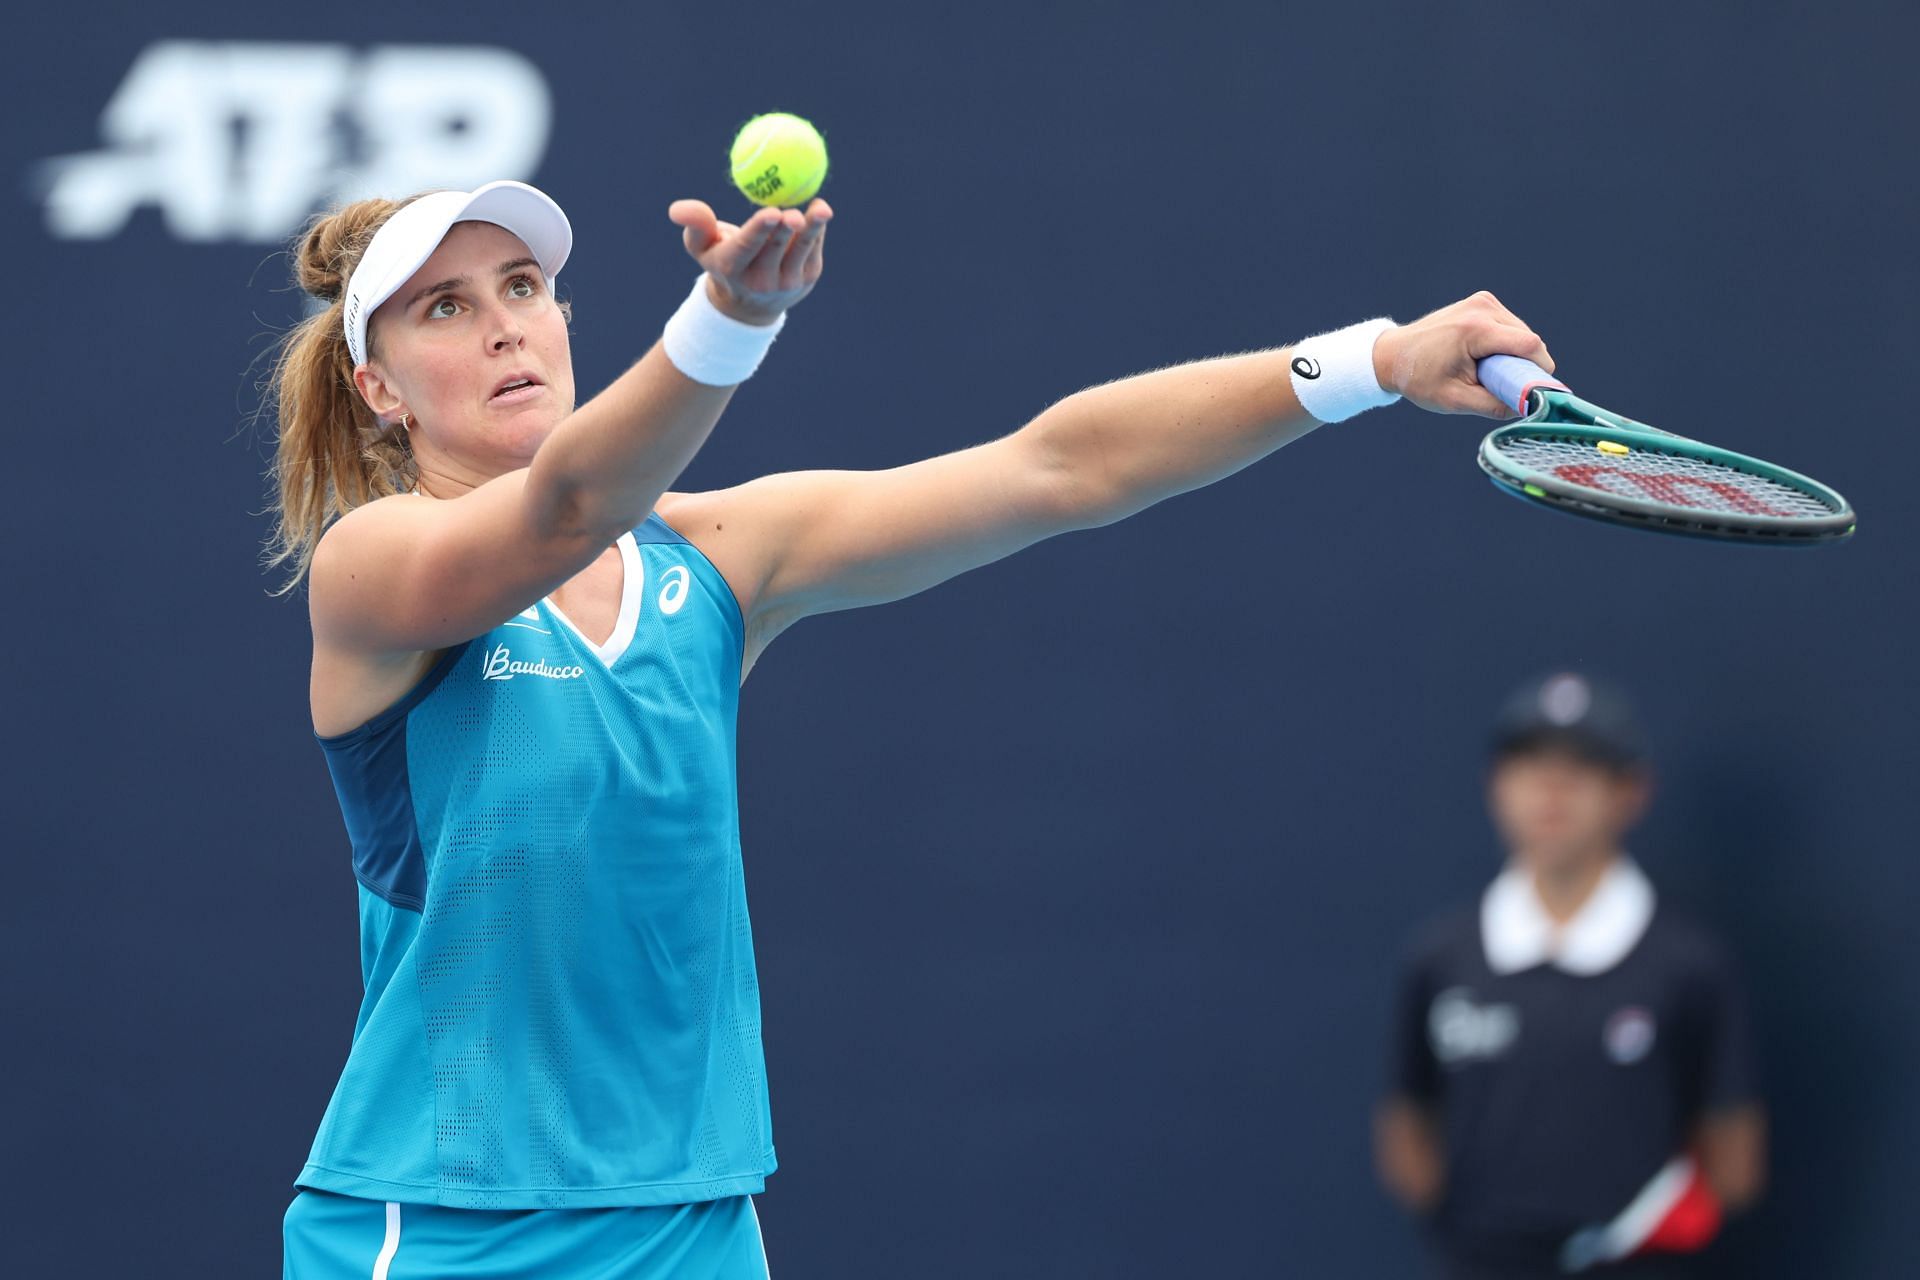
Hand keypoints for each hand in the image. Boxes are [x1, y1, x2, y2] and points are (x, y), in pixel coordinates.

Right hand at [668, 198, 831, 325]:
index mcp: (733, 267)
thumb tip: (677, 209)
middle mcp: (760, 279)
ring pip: (801, 249)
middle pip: (776, 249)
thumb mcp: (702, 247)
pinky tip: (819, 212)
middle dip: (785, 230)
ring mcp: (787, 281)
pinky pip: (814, 248)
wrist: (750, 304)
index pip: (747, 247)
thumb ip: (695, 225)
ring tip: (820, 209)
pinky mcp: (808, 277)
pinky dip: (818, 229)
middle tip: (792, 213)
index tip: (771, 212)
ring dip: (812, 229)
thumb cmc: (722, 262)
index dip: (760, 229)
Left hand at [1372, 291, 1554, 418]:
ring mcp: (1483, 301)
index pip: (1529, 345)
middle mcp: (1482, 308)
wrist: (1393, 355)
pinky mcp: (1483, 302)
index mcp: (1475, 329)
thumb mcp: (1455, 400)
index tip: (1536, 391)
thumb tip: (1527, 408)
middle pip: (1528, 339)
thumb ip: (1493, 405)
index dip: (1540, 369)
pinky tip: (1484, 358)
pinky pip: (1509, 327)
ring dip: (1514, 355)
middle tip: (1501, 386)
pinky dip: (1505, 345)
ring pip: (1521, 333)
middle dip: (1523, 365)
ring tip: (1486, 372)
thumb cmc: (1419, 379)